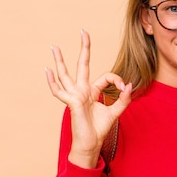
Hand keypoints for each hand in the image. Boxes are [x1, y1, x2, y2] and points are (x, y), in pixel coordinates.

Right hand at [45, 30, 131, 167]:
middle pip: (82, 65)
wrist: (91, 144)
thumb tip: (128, 85)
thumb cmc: (99, 129)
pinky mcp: (71, 103)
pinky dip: (52, 82)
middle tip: (83, 32)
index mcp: (92, 91)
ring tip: (55, 47)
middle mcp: (82, 91)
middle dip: (84, 49)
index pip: (105, 76)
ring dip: (60, 61)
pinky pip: (59, 91)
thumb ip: (123, 99)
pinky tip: (47, 71)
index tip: (124, 87)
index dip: (116, 79)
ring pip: (65, 75)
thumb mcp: (115, 112)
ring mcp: (75, 96)